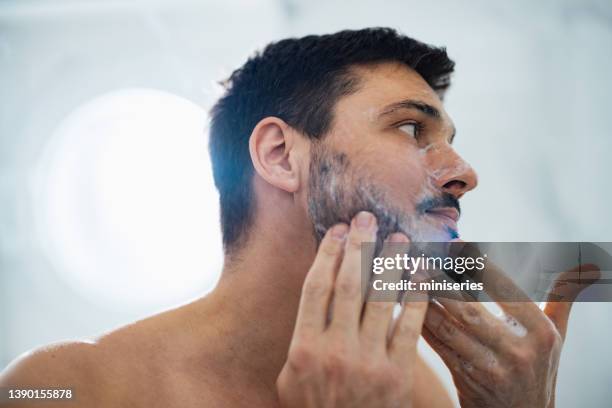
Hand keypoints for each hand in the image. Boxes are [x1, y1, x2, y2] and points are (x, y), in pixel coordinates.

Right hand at [276, 211, 428, 407]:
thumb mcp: (290, 379)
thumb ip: (300, 339)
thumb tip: (314, 296)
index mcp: (303, 349)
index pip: (315, 288)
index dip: (327, 254)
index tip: (337, 230)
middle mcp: (334, 351)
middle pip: (348, 285)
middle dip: (358, 246)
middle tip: (366, 218)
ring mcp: (368, 362)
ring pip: (380, 298)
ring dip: (389, 263)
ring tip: (397, 237)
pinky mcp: (398, 374)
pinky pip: (408, 325)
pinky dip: (415, 295)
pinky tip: (420, 273)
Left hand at [422, 241, 599, 407]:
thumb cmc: (538, 367)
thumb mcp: (555, 334)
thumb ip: (564, 297)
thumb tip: (589, 267)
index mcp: (540, 332)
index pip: (505, 289)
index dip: (478, 265)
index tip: (456, 244)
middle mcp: (517, 351)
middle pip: (470, 309)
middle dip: (441, 282)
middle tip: (421, 257)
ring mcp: (491, 368)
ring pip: (449, 327)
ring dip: (425, 301)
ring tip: (408, 277)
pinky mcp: (467, 380)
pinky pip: (439, 347)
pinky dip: (422, 324)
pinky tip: (405, 306)